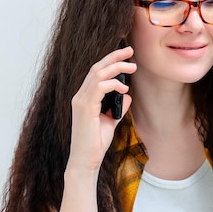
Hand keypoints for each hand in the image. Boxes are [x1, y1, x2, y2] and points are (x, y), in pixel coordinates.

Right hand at [67, 46, 136, 174]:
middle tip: (130, 51)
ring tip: (132, 67)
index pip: (96, 72)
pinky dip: (113, 83)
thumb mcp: (111, 121)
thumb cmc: (96, 143)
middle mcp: (80, 96)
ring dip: (116, 67)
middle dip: (114, 57)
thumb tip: (128, 95)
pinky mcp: (85, 108)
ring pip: (98, 74)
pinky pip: (99, 87)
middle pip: (96, 68)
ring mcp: (80, 101)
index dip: (110, 61)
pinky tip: (124, 88)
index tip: (126, 56)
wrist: (86, 160)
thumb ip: (118, 107)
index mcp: (85, 98)